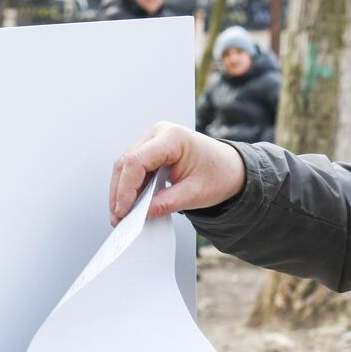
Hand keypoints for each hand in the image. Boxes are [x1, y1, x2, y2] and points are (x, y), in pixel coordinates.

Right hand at [109, 122, 245, 224]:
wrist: (232, 168)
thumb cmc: (219, 174)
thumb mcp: (195, 194)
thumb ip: (166, 203)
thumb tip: (140, 214)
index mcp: (172, 137)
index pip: (137, 161)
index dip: (126, 188)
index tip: (123, 211)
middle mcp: (159, 133)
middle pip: (127, 162)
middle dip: (120, 192)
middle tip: (118, 218)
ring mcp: (153, 140)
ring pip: (126, 166)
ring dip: (122, 191)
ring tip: (122, 215)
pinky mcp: (152, 150)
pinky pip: (134, 169)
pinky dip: (130, 187)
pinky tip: (130, 205)